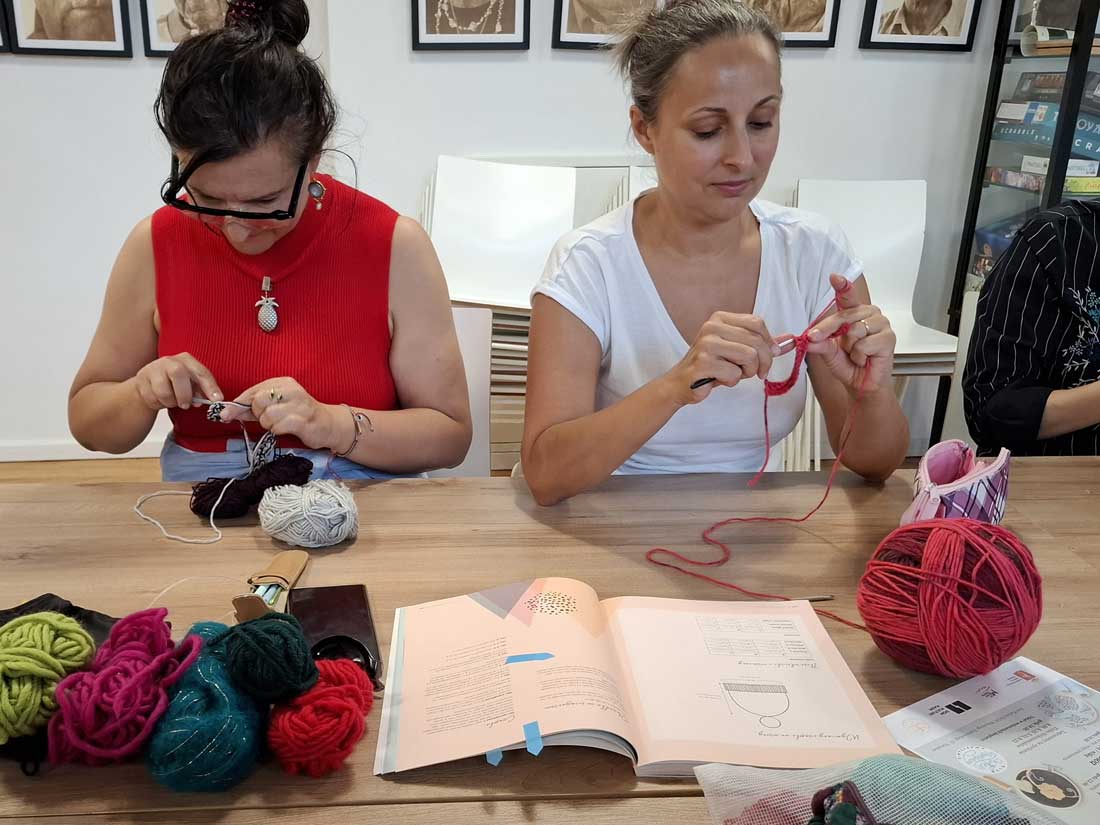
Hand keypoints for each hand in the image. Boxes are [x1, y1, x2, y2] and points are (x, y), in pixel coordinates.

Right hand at [132, 352, 222, 411]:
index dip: (210, 386)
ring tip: (171, 401)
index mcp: (186, 360)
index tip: (217, 399)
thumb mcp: (191, 384)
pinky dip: (158, 404)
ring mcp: (153, 368)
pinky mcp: (141, 379)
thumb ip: (201, 390)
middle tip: (186, 405)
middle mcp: (169, 361)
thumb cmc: (174, 383)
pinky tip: (159, 400)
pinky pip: (151, 398)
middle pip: (178, 374)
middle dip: (184, 394)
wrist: (148, 383)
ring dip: (170, 402)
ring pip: (163, 391)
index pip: (201, 372)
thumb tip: (213, 399)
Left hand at [219, 377, 341, 449]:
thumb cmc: (297, 415)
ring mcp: (299, 404)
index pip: (253, 391)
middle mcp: (291, 390)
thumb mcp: (274, 407)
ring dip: (269, 425)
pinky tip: (287, 429)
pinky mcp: (304, 419)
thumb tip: (226, 412)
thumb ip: (251, 409)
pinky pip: (278, 427)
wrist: (327, 425)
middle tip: (269, 419)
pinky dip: (278, 431)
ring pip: (267, 416)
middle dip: (258, 415)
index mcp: (283, 382)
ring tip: (281, 424)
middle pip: (258, 401)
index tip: (226, 414)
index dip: (238, 404)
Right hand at [662, 312, 781, 406]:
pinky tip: (720, 379)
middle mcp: (712, 326)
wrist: (681, 383)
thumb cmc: (712, 365)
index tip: (767, 357)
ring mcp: (706, 344)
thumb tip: (791, 340)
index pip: (757, 323)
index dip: (768, 343)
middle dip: (763, 362)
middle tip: (757, 373)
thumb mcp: (739, 350)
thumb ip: (763, 344)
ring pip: (749, 356)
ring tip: (735, 374)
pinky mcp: (703, 362)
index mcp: (721, 318)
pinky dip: (732, 381)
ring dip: (748, 372)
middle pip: (756, 341)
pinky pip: (734, 374)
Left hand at [805, 274, 895, 394]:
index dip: (842, 286)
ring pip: (855, 331)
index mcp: (853, 313)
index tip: (834, 277)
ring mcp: (881, 324)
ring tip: (857, 355)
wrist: (861, 384)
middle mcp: (868, 314)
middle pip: (843, 316)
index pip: (847, 296)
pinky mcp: (889, 337)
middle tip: (834, 347)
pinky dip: (860, 355)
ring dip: (850, 348)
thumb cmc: (848, 365)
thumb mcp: (828, 353)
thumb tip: (810, 338)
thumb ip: (820, 343)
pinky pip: (864, 344)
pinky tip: (866, 358)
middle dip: (830, 333)